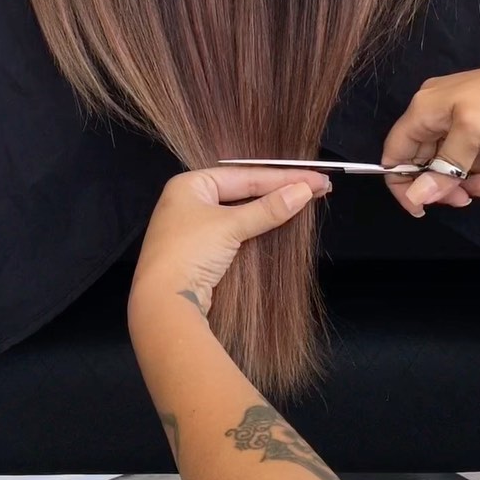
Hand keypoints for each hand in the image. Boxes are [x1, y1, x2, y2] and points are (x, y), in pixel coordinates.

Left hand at [128, 166, 330, 321]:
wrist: (162, 304)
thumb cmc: (191, 253)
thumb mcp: (230, 226)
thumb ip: (268, 209)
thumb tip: (304, 190)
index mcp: (189, 184)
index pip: (244, 175)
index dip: (281, 177)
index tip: (315, 177)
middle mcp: (188, 201)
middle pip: (242, 190)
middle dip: (279, 189)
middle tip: (317, 186)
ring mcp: (193, 227)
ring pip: (240, 211)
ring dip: (270, 207)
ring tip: (304, 199)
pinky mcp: (200, 252)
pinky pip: (235, 230)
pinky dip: (257, 225)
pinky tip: (279, 221)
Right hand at [381, 46, 479, 215]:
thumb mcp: (473, 137)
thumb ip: (442, 168)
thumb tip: (416, 196)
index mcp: (423, 110)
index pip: (395, 152)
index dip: (402, 184)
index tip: (423, 208)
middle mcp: (433, 111)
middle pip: (423, 160)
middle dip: (446, 183)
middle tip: (468, 198)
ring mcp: (455, 114)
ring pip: (449, 160)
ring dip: (471, 175)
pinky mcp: (474, 119)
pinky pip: (469, 150)